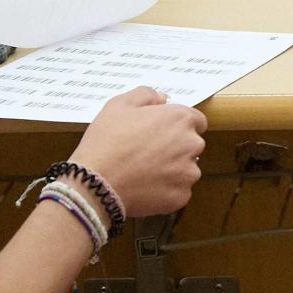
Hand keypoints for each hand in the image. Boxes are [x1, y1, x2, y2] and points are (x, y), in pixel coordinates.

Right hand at [70, 87, 207, 216]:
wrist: (96, 184)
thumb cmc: (106, 142)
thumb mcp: (119, 105)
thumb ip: (146, 95)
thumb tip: (161, 99)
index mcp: (180, 119)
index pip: (196, 120)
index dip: (178, 126)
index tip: (163, 132)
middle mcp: (191, 144)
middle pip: (192, 145)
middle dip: (176, 147)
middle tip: (148, 152)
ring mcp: (188, 173)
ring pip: (186, 170)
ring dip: (172, 170)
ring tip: (144, 172)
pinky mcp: (181, 197)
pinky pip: (178, 192)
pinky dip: (165, 191)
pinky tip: (145, 187)